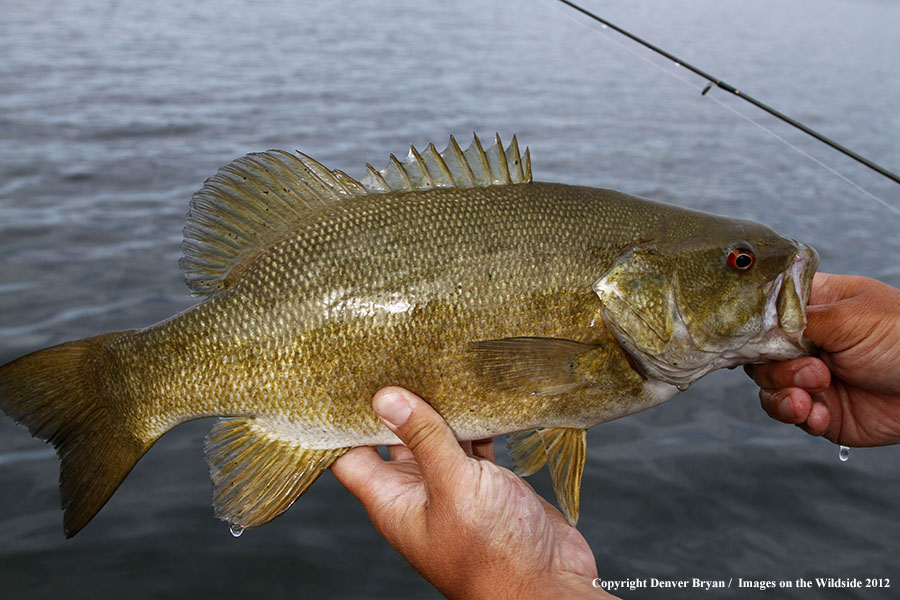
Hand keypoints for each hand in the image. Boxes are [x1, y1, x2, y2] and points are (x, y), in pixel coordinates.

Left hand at [331, 387, 614, 598]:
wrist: (548, 586)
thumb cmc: (494, 554)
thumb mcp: (453, 487)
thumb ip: (423, 439)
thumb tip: (385, 397)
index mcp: (392, 500)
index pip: (349, 455)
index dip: (341, 421)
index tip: (341, 381)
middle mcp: (417, 492)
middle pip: (392, 439)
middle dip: (393, 402)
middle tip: (392, 356)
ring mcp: (453, 486)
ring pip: (435, 437)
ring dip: (436, 407)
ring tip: (433, 361)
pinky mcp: (487, 482)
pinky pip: (473, 443)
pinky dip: (474, 421)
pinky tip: (477, 393)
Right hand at [746, 272, 899, 445]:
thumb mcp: (850, 317)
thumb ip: (797, 320)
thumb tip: (755, 326)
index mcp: (814, 308)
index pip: (764, 312)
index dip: (753, 327)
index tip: (753, 341)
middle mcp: (808, 342)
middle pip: (758, 353)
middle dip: (776, 367)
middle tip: (813, 371)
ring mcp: (812, 377)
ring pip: (767, 386)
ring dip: (783, 393)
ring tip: (813, 395)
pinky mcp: (820, 409)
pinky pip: (789, 413)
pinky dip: (799, 415)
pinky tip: (821, 413)